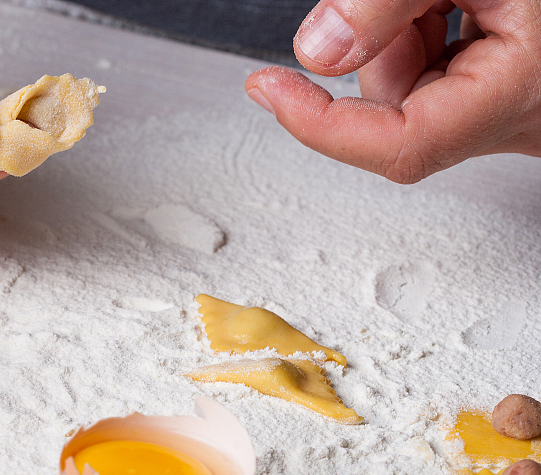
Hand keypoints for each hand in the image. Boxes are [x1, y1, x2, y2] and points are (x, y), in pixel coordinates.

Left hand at [244, 0, 540, 182]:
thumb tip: (317, 48)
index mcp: (519, 96)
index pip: (398, 145)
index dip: (320, 124)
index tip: (267, 89)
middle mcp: (517, 117)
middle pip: (395, 100)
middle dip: (389, 32)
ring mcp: (510, 107)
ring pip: (408, 78)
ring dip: (410, 20)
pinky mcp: (502, 89)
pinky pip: (435, 62)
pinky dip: (430, 22)